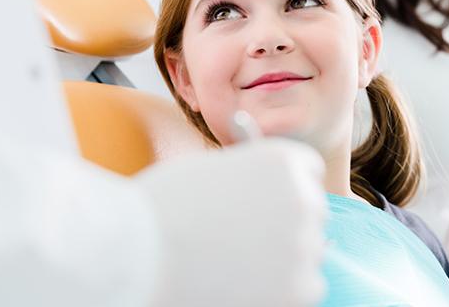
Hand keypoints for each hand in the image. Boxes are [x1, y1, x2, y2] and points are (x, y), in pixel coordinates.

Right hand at [137, 138, 326, 306]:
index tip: (272, 199)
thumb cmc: (164, 204)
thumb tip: (268, 198)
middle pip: (311, 209)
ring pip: (309, 250)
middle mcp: (301, 197)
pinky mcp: (297, 289)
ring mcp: (302, 244)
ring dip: (285, 255)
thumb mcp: (213, 170)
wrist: (137, 248)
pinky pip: (307, 286)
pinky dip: (284, 288)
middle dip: (286, 220)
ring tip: (239, 260)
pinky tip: (246, 282)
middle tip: (249, 235)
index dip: (287, 184)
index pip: (308, 169)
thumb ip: (250, 177)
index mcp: (281, 159)